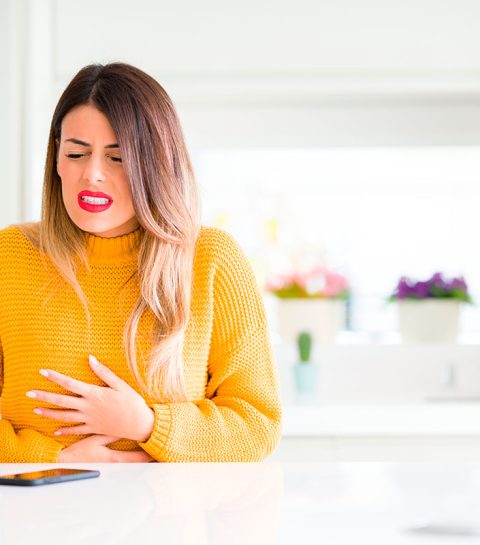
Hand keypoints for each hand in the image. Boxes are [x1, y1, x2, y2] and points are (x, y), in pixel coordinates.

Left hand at [27, 355, 154, 441]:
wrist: (139, 424)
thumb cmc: (132, 403)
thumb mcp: (120, 384)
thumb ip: (104, 372)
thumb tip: (91, 358)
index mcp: (94, 393)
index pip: (69, 383)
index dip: (55, 377)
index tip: (43, 372)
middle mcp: (88, 407)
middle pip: (61, 401)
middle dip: (44, 396)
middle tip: (29, 393)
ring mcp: (89, 419)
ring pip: (64, 416)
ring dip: (49, 413)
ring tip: (36, 410)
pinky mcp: (93, 428)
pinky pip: (75, 430)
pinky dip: (64, 430)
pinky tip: (55, 430)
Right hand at [57, 435, 153, 462]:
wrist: (64, 461)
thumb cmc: (79, 451)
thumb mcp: (96, 440)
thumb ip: (111, 435)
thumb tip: (126, 430)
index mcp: (112, 458)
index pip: (134, 459)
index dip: (147, 456)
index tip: (156, 453)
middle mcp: (113, 465)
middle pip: (134, 463)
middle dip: (146, 459)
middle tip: (158, 455)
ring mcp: (109, 467)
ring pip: (129, 464)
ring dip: (139, 459)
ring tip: (150, 456)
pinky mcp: (105, 465)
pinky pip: (121, 463)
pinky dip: (129, 460)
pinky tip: (133, 457)